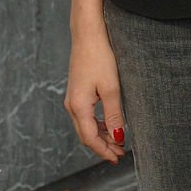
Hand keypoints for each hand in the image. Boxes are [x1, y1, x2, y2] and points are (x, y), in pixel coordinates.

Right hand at [64, 29, 127, 163]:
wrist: (87, 33)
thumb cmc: (99, 57)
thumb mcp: (111, 88)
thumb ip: (113, 114)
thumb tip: (117, 137)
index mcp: (78, 106)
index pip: (90, 138)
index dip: (104, 150)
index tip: (118, 157)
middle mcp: (71, 105)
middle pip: (86, 135)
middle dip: (102, 146)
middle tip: (119, 153)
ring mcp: (72, 97)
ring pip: (85, 126)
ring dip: (100, 135)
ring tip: (116, 141)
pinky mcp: (76, 91)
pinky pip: (84, 115)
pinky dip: (96, 123)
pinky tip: (107, 123)